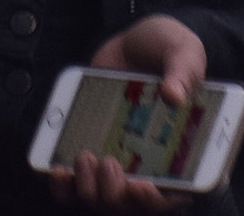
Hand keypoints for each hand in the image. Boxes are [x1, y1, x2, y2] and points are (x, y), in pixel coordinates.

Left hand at [50, 16, 207, 209]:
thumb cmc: (169, 49)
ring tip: (84, 158)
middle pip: (134, 205)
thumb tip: (173, 95)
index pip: (177, 193)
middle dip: (117, 194)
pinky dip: (65, 187)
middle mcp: (155, 166)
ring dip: (90, 190)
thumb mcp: (184, 51)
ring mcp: (123, 165)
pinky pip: (77, 188)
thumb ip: (184, 71)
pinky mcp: (96, 159)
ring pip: (104, 200)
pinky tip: (57, 170)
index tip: (141, 185)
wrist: (133, 43)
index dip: (158, 200)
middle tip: (107, 164)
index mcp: (186, 150)